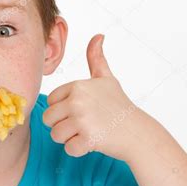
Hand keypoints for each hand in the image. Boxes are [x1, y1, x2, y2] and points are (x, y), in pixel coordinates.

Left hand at [42, 34, 140, 159]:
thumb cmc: (119, 105)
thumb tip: (98, 35)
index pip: (51, 101)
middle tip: (82, 124)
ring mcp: (82, 120)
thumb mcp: (106, 78)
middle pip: (48, 118)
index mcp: (77, 86)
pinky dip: (79, 150)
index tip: (79, 110)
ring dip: (69, 138)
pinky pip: (68, 149)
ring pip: (56, 134)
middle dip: (62, 125)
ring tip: (86, 132)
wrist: (138, 132)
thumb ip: (96, 58)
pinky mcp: (88, 139)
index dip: (62, 109)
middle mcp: (78, 101)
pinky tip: (93, 142)